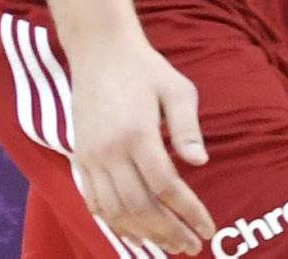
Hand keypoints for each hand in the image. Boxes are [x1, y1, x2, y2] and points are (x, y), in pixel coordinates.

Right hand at [66, 32, 215, 255]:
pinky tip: (134, 232)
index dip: (188, 213)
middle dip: (170, 232)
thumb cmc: (144, 68)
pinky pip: (95, 202)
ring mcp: (92, 156)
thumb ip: (188, 127)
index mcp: (138, 133)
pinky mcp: (80, 156)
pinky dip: (114, 223)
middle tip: (191, 246)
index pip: (166, 187)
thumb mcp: (176, 88)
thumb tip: (201, 163)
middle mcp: (111, 150)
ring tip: (168, 245)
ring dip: (144, 234)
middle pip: (141, 206)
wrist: (99, 49)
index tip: (207, 229)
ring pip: (117, 211)